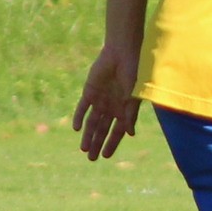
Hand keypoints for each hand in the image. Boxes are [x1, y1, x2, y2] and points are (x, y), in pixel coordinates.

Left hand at [72, 45, 140, 161]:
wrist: (122, 52)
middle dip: (98, 143)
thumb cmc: (134, 72)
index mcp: (125, 108)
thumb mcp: (133, 95)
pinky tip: (77, 129)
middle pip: (103, 129)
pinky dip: (79, 117)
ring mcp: (100, 99)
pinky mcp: (89, 91)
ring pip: (92, 122)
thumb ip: (130, 114)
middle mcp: (112, 106)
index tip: (107, 156)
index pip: (117, 131)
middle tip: (92, 158)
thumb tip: (130, 134)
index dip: (112, 143)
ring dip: (88, 135)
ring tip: (84, 148)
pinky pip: (82, 108)